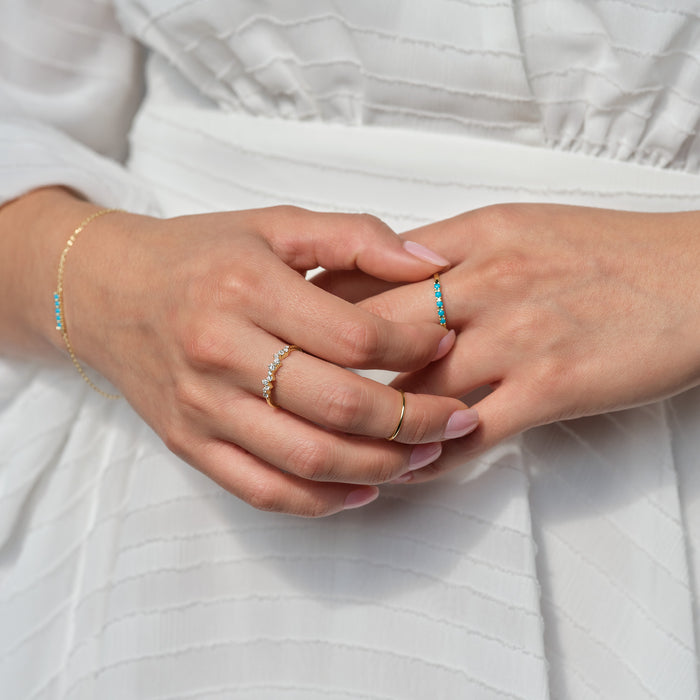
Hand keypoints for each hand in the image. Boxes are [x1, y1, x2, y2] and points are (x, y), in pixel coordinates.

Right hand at [47, 197, 477, 514]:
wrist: (109, 292)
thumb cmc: (200, 255)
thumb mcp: (274, 224)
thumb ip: (356, 236)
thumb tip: (432, 264)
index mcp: (246, 290)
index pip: (352, 336)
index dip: (413, 344)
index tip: (446, 339)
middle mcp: (220, 353)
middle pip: (337, 407)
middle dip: (413, 419)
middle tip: (457, 416)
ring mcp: (202, 408)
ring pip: (306, 459)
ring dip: (380, 467)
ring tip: (426, 456)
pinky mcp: (190, 444)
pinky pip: (262, 491)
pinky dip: (320, 501)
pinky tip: (363, 490)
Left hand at [317, 203, 699, 481]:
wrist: (695, 277)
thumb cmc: (604, 251)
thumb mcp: (517, 227)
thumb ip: (448, 252)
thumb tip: (387, 278)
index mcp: (473, 237)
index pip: (365, 270)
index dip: (316, 306)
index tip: (289, 333)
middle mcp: (486, 282)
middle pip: (374, 327)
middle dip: (324, 364)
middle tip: (287, 394)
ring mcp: (516, 337)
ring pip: (413, 386)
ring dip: (372, 421)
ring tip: (338, 442)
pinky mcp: (550, 388)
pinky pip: (470, 433)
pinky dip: (431, 456)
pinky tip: (407, 469)